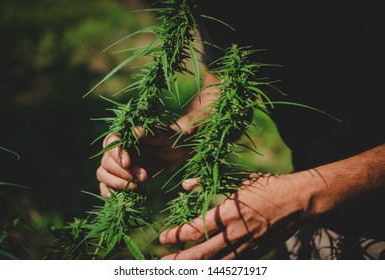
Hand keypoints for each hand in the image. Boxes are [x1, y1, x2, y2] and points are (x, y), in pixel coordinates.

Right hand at [96, 126, 190, 197]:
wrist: (175, 152)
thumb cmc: (169, 139)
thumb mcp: (162, 135)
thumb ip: (149, 134)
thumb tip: (135, 131)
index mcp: (123, 136)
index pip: (110, 143)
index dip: (116, 154)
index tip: (128, 163)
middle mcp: (117, 150)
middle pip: (107, 162)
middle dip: (123, 172)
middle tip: (144, 176)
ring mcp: (117, 165)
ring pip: (103, 174)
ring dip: (116, 183)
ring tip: (136, 187)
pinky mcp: (122, 177)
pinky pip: (106, 186)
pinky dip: (109, 192)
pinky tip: (119, 196)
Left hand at [159, 174, 305, 258]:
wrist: (299, 201)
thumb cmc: (268, 187)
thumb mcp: (238, 179)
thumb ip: (209, 183)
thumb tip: (186, 185)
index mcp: (230, 213)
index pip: (196, 229)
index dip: (177, 235)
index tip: (162, 238)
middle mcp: (236, 234)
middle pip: (202, 253)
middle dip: (180, 260)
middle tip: (162, 263)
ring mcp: (247, 247)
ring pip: (216, 263)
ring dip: (195, 267)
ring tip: (178, 270)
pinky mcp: (256, 253)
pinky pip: (232, 264)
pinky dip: (217, 268)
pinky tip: (206, 268)